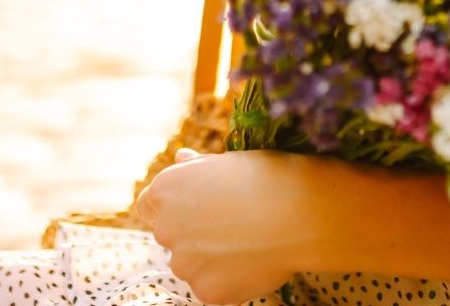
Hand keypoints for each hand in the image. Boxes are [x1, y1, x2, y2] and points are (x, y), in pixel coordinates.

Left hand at [134, 149, 323, 304]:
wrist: (300, 212)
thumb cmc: (267, 177)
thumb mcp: (227, 162)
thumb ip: (196, 168)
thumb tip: (181, 158)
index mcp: (166, 191)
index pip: (148, 206)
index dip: (173, 209)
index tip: (196, 211)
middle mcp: (167, 228)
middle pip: (171, 238)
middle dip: (194, 236)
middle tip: (233, 228)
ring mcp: (185, 264)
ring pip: (191, 266)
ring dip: (210, 260)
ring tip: (249, 244)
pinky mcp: (206, 291)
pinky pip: (212, 287)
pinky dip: (229, 280)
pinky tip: (255, 262)